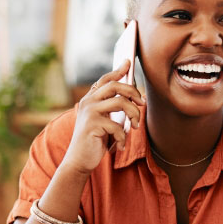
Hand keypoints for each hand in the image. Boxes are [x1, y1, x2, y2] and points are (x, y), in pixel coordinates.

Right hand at [61, 60, 144, 174]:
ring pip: (121, 102)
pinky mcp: (92, 124)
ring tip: (136, 127)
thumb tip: (134, 98)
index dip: (118, 70)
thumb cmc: (95, 141)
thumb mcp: (105, 122)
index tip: (128, 62)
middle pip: (115, 86)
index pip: (106, 80)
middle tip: (143, 103)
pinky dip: (123, 137)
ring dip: (134, 115)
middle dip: (133, 92)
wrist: (79, 160)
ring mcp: (89, 112)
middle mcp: (88, 102)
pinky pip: (118, 126)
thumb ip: (113, 109)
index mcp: (90, 99)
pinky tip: (121, 146)